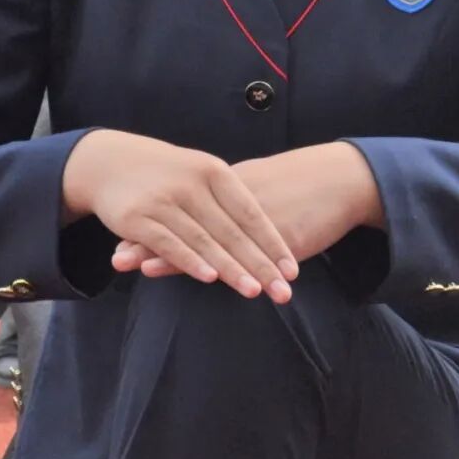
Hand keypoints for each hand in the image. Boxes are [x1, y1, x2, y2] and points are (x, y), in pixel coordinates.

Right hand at [61, 130, 297, 301]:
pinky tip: (209, 278)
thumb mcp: (200, 172)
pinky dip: (190, 261)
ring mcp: (165, 200)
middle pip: (232, 231)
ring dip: (231, 269)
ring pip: (205, 241)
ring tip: (254, 291)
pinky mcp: (138, 218)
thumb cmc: (166, 171)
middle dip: (259, 264)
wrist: (110, 160)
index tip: (292, 268)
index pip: (250, 212)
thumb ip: (228, 199)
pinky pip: (170, 243)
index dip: (271, 242)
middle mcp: (192, 183)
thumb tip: (267, 232)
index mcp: (213, 171)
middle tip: (283, 290)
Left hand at [114, 143, 380, 279]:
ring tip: (147, 270)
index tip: (119, 239)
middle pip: (188, 223)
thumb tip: (205, 226)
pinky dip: (230, 265)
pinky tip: (211, 278)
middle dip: (152, 242)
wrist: (341, 179)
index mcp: (229, 189)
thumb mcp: (260, 191)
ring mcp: (258, 215)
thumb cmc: (299, 189)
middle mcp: (237, 199)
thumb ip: (231, 208)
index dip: (152, 225)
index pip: (182, 210)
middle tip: (118, 257)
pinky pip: (253, 251)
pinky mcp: (284, 231)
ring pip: (212, 238)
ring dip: (179, 257)